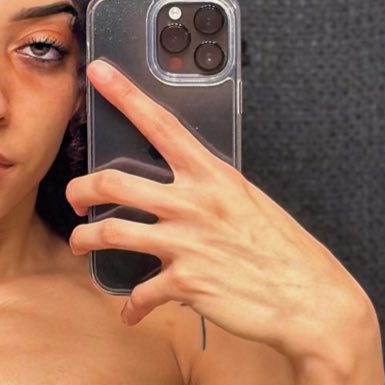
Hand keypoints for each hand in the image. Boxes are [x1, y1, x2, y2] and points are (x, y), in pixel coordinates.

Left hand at [64, 58, 370, 356]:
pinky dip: (130, 306)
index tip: (99, 72)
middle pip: (115, 181)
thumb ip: (212, 192)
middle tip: (74, 197)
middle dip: (81, 188)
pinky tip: (130, 312)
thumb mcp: (250, 203)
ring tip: (82, 244)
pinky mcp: (186, 282)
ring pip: (111, 232)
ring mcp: (187, 242)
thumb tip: (184, 191)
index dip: (125, 94)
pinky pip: (139, 293)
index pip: (162, 124)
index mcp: (214, 176)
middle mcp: (195, 203)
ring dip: (86, 240)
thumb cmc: (285, 253)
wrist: (310, 299)